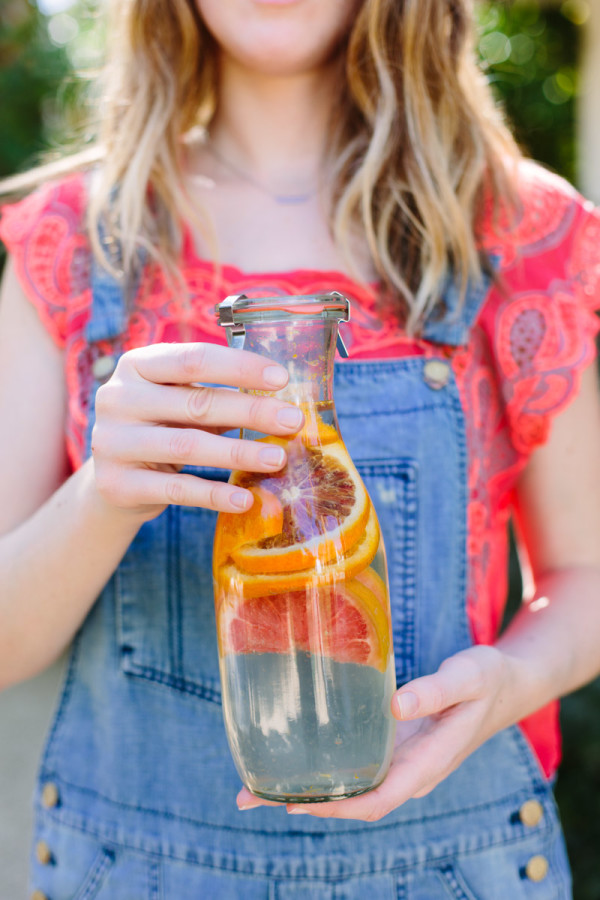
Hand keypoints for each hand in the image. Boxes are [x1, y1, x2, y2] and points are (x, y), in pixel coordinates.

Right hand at [91, 342, 303, 518]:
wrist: (113, 481)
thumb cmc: (161, 428)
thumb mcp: (180, 404)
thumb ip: (218, 397)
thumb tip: (281, 405)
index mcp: (136, 365)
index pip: (193, 360)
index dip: (240, 367)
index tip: (282, 378)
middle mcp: (117, 398)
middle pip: (196, 403)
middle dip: (251, 411)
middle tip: (293, 420)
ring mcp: (112, 442)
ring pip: (187, 446)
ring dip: (238, 453)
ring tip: (277, 459)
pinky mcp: (116, 484)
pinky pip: (175, 489)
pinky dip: (213, 495)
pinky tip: (244, 499)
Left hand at [237, 644, 516, 820]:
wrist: (505, 685)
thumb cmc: (487, 679)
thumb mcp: (467, 677)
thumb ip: (434, 690)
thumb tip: (395, 704)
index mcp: (428, 763)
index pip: (377, 798)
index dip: (336, 805)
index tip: (293, 802)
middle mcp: (412, 771)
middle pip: (356, 802)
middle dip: (307, 803)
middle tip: (250, 795)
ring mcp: (404, 762)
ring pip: (354, 788)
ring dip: (311, 790)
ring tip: (256, 786)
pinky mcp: (397, 746)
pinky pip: (359, 768)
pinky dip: (329, 771)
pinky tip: (300, 759)